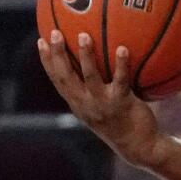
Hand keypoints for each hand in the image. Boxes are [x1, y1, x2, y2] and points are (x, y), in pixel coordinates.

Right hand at [38, 30, 161, 168]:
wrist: (139, 147)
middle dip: (58, 54)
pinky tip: (123, 48)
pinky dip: (121, 64)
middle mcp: (86, 104)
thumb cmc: (121, 123)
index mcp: (77, 104)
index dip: (47, 61)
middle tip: (54, 32)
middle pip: (66, 76)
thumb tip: (93, 63)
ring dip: (86, 56)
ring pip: (90, 77)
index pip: (57, 80)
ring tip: (84, 35)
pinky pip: (121, 81)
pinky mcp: (122, 104)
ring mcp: (103, 105)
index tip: (41, 41)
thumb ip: (93, 90)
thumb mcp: (100, 108)